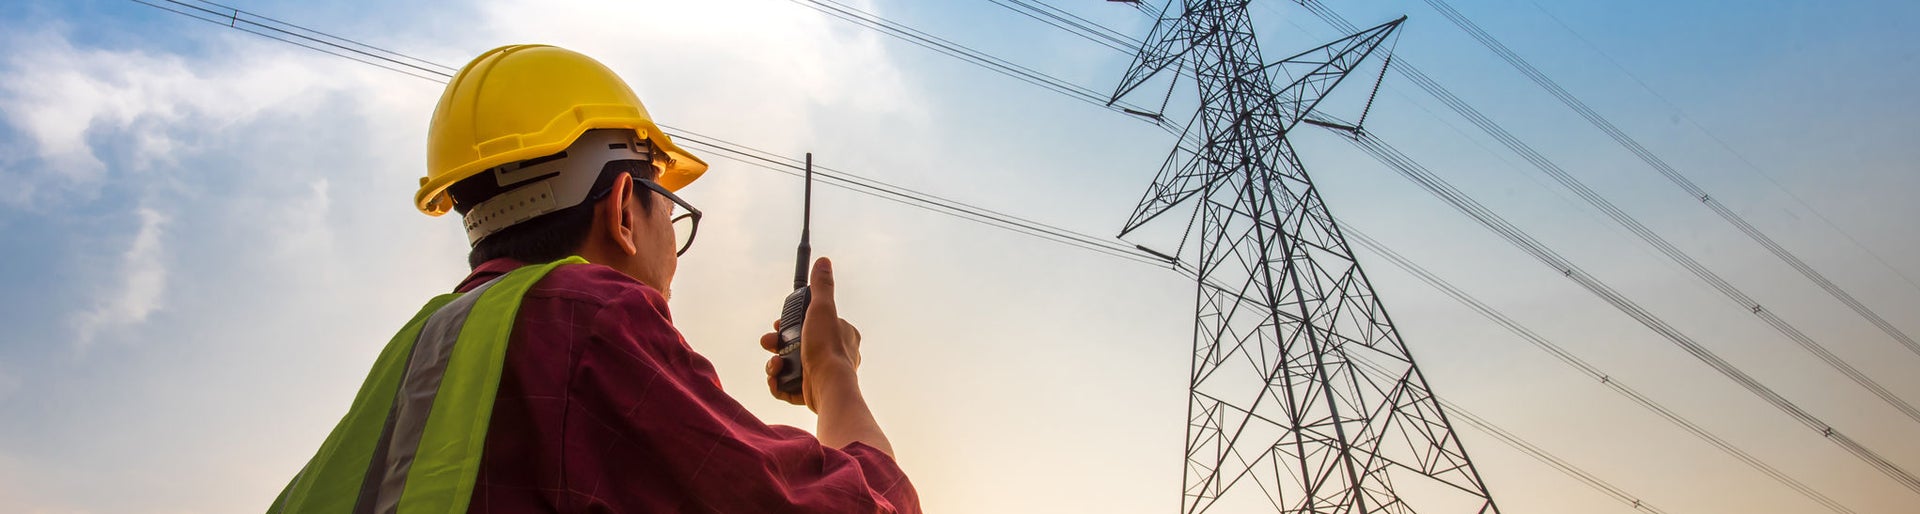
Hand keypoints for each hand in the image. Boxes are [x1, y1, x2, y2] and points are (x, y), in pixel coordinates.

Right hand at [759, 257, 861, 410]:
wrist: (827, 386)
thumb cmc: (827, 348)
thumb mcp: (822, 309)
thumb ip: (822, 286)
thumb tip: (824, 262)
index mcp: (842, 333)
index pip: (813, 322)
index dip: (793, 322)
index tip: (779, 323)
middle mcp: (835, 354)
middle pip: (798, 344)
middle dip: (778, 343)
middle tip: (769, 342)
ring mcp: (822, 374)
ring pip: (791, 364)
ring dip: (776, 363)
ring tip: (774, 364)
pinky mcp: (811, 392)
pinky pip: (789, 386)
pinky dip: (779, 382)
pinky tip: (775, 378)